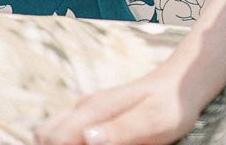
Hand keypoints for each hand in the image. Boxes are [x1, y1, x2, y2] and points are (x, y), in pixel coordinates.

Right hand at [36, 67, 201, 144]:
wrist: (180, 86)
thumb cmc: (170, 105)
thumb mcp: (152, 122)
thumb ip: (120, 131)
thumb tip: (86, 139)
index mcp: (94, 110)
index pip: (53, 137)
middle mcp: (84, 108)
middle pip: (45, 135)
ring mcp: (88, 111)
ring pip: (53, 132)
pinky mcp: (95, 117)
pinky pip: (68, 132)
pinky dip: (70, 143)